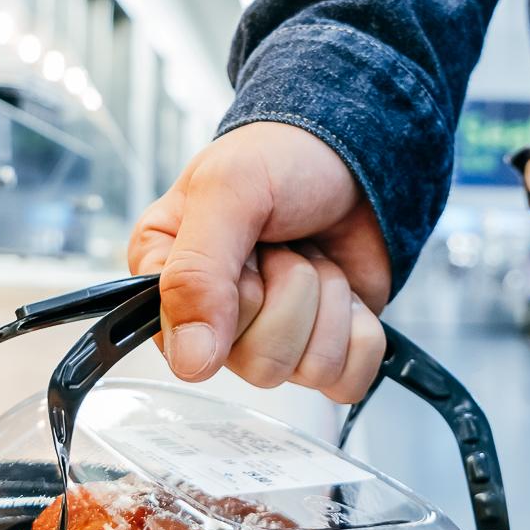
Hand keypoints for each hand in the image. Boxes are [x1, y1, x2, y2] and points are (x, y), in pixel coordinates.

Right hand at [128, 123, 389, 400]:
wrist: (354, 150)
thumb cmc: (281, 158)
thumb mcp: (228, 191)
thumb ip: (196, 273)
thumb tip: (190, 363)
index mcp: (169, 282)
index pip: (192, 344)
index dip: (237, 295)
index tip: (248, 251)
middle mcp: (216, 322)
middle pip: (261, 364)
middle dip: (292, 292)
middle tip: (286, 247)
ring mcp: (274, 339)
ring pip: (308, 370)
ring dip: (328, 302)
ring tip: (313, 258)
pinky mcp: (325, 349)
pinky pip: (350, 379)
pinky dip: (361, 328)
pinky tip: (345, 289)